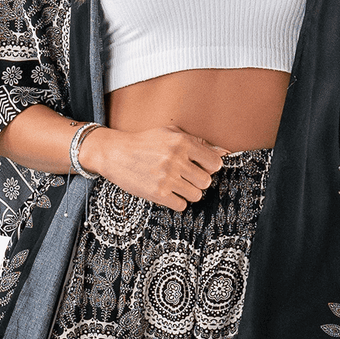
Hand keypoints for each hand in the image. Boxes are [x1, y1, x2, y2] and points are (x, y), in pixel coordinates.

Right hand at [79, 124, 229, 210]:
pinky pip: (181, 205)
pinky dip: (176, 201)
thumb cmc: (145, 142)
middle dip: (198, 181)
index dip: (209, 167)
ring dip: (188, 192)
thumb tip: (225, 152)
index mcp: (182, 142)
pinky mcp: (158, 194)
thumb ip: (197, 142)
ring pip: (196, 195)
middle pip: (206, 181)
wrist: (114, 153)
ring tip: (175, 184)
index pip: (215, 162)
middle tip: (186, 177)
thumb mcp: (170, 133)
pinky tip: (167, 192)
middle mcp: (176, 159)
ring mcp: (167, 178)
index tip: (200, 167)